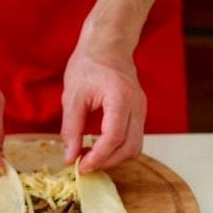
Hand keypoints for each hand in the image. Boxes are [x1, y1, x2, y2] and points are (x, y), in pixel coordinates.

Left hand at [61, 49, 146, 172]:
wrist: (108, 45)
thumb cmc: (89, 64)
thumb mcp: (72, 96)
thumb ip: (71, 129)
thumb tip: (70, 158)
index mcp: (120, 97)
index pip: (114, 137)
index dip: (98, 157)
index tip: (81, 167)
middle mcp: (137, 105)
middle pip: (130, 147)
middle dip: (107, 162)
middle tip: (84, 166)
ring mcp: (142, 109)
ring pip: (135, 146)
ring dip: (114, 158)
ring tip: (90, 157)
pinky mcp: (140, 112)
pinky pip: (134, 138)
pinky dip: (118, 148)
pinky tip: (99, 147)